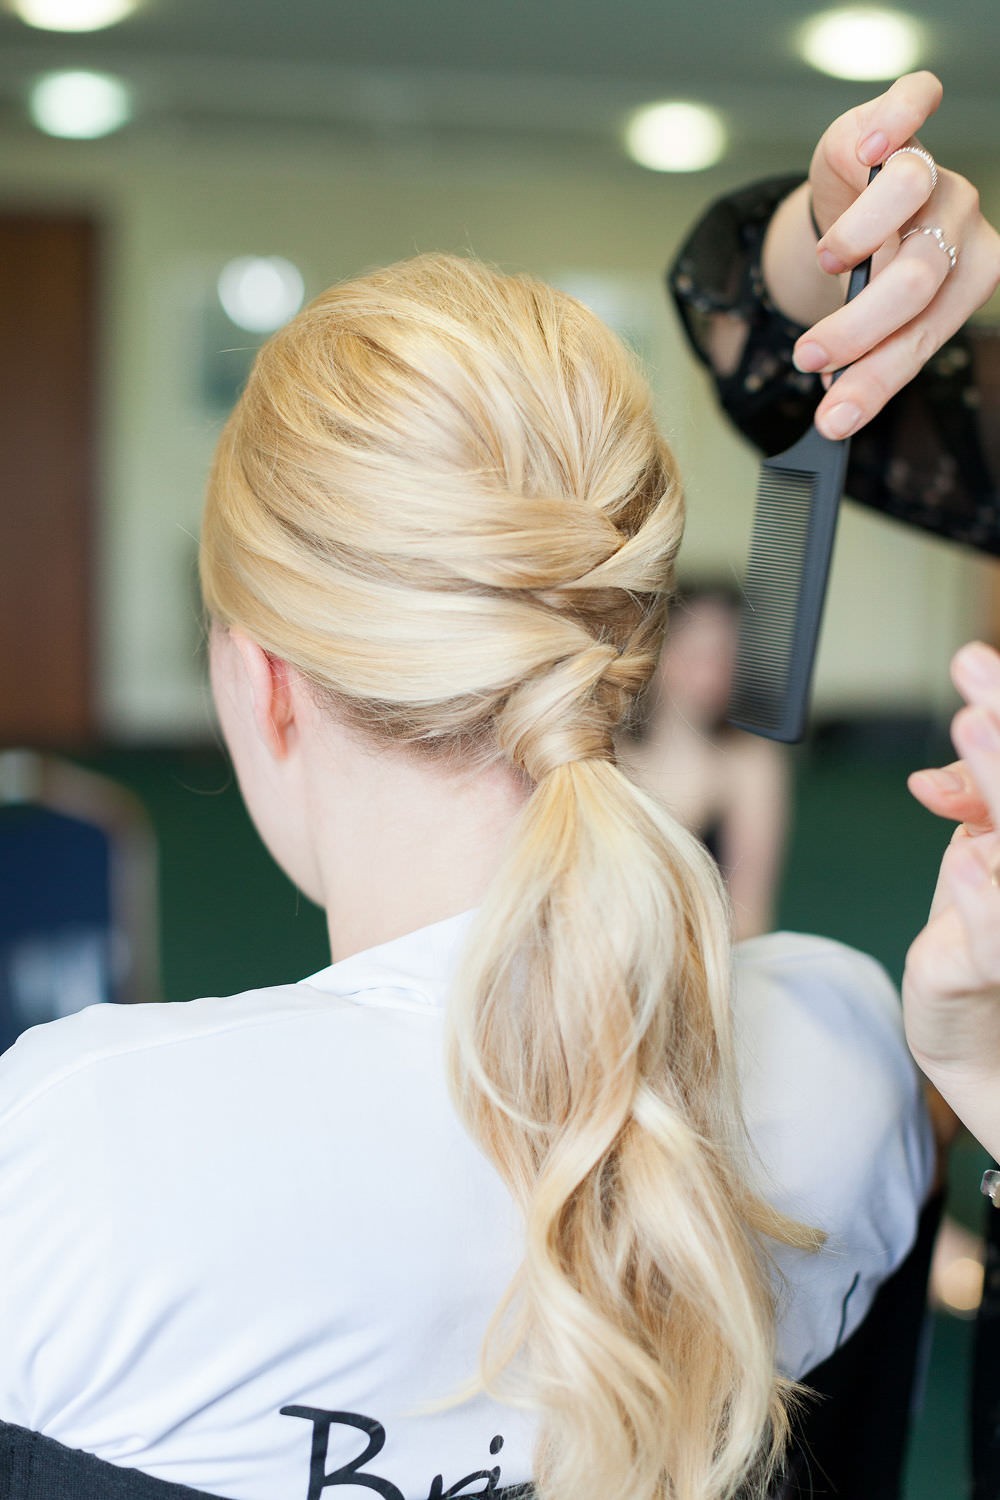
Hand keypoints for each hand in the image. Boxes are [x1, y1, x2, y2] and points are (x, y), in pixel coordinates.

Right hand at [762, 72, 999, 441]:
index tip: (833, 416)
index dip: (877, 378)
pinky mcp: (904, 118)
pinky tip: (870, 150)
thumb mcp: (870, 322)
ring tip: (828, 262)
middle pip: (918, 276)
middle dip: (857, 327)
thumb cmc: (869, 267)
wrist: (851, 209)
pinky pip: (917, 100)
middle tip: (809, 357)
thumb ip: (864, 362)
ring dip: (860, 237)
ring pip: (911, 194)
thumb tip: (835, 411)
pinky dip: (896, 122)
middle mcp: (961, 222)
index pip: (925, 334)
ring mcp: (935, 168)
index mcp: (966, 280)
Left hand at [904, 642, 999, 1157]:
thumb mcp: (978, 851)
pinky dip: (983, 895)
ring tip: (971, 726)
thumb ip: (972, 800)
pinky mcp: (996, 971)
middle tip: (973, 678)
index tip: (971, 662)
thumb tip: (938, 772)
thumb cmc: (985, 933)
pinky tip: (967, 857)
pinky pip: (996, 935)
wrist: (980, 1038)